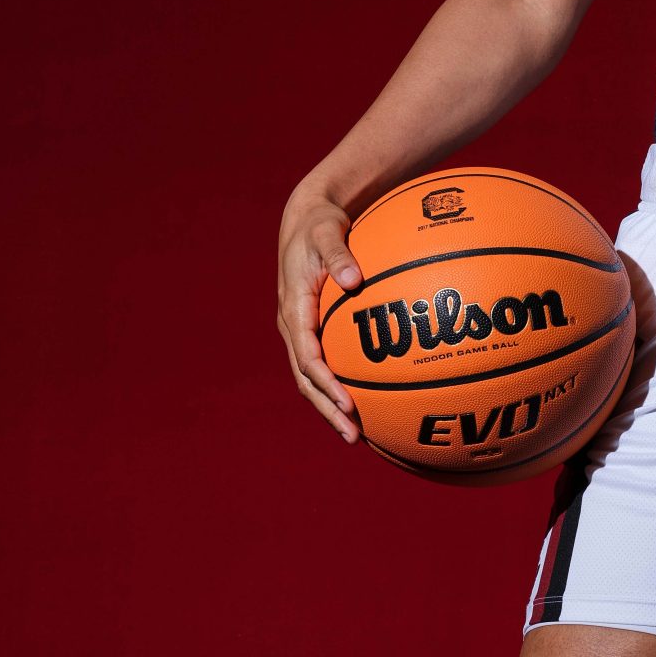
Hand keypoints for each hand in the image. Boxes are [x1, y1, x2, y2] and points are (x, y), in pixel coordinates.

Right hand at [277, 175, 364, 442]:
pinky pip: (322, 365)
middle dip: (328, 410)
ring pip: (311, 379)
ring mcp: (300, 331)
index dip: (326, 383)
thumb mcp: (327, 231)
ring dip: (329, 406)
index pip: (307, 356)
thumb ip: (339, 254)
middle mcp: (293, 326)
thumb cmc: (319, 225)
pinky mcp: (311, 330)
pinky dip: (336, 387)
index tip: (348, 403)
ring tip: (356, 434)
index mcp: (294, 308)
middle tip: (353, 436)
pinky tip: (363, 403)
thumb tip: (353, 279)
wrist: (305, 220)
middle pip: (306, 379)